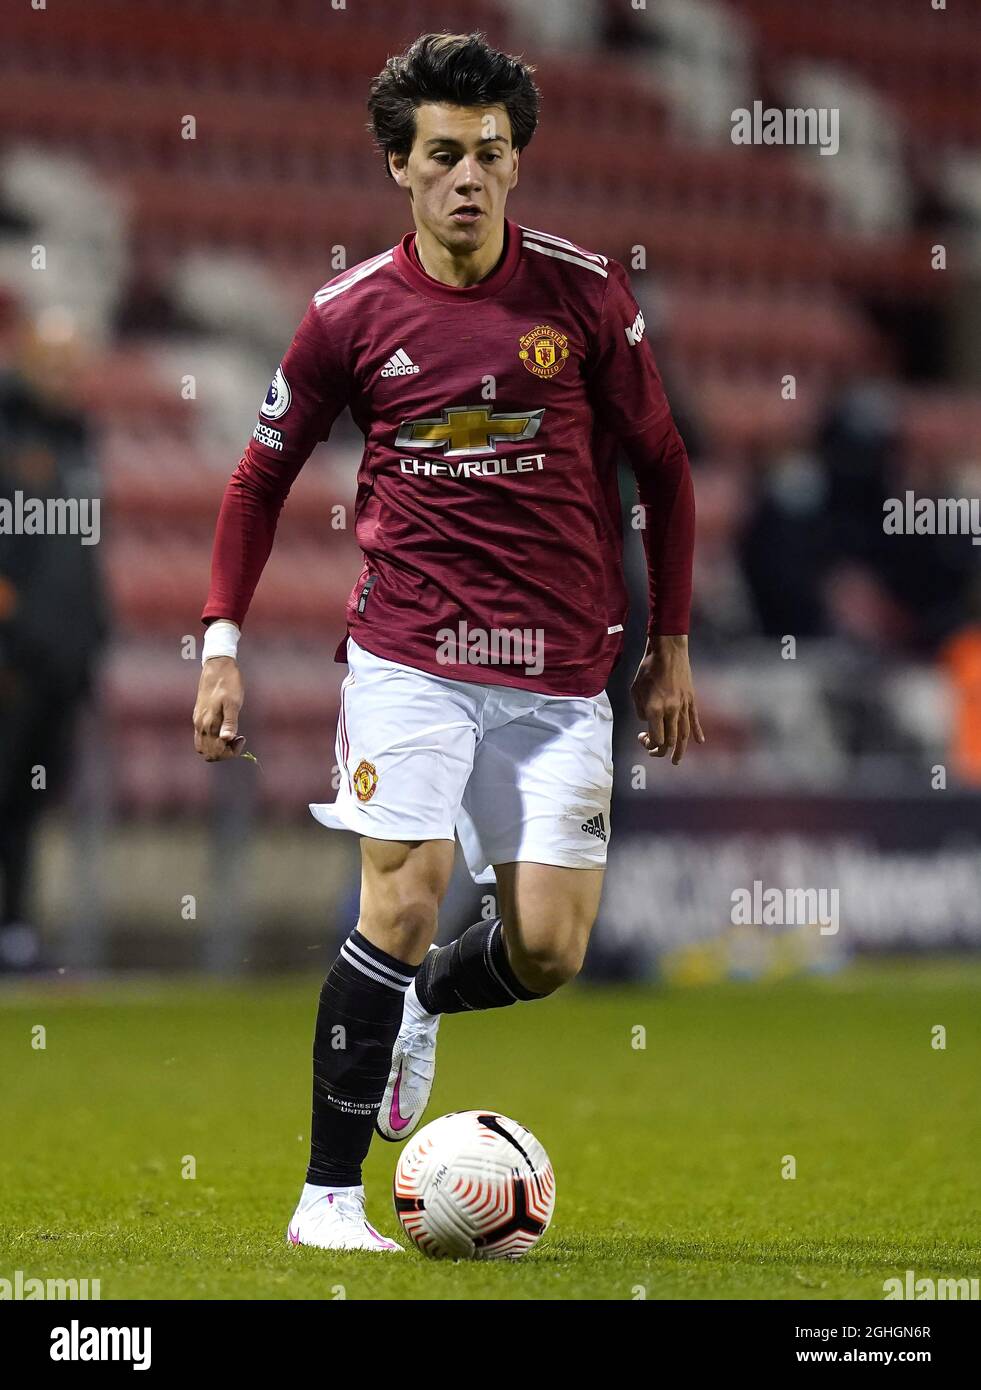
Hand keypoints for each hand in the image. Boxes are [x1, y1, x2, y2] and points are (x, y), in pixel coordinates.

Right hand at [192, 657, 245, 761]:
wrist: (217, 666)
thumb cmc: (229, 683)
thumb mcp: (234, 702)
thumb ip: (230, 722)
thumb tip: (227, 739)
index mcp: (209, 723)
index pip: (216, 752)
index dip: (230, 752)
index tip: (241, 737)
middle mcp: (200, 725)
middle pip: (209, 753)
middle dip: (225, 752)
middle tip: (239, 738)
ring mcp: (198, 721)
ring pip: (204, 747)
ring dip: (219, 748)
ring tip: (233, 736)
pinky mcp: (198, 716)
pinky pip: (202, 738)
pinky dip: (214, 741)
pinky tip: (227, 729)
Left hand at [631, 634, 704, 765]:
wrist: (668, 651)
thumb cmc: (647, 669)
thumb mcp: (635, 691)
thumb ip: (641, 710)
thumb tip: (648, 721)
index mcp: (655, 709)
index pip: (656, 738)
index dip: (649, 744)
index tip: (642, 737)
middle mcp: (671, 710)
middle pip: (671, 741)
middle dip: (661, 751)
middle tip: (654, 752)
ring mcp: (683, 706)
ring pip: (684, 734)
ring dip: (680, 750)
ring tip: (676, 760)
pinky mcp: (691, 700)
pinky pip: (695, 720)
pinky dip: (697, 732)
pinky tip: (699, 742)